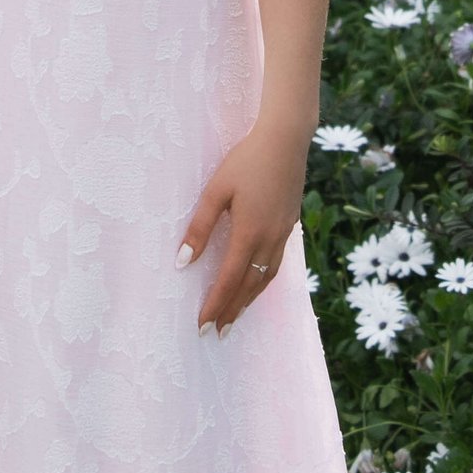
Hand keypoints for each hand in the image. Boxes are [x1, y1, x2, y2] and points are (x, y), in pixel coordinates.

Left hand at [176, 123, 304, 333]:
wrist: (286, 140)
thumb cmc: (246, 161)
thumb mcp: (216, 190)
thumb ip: (199, 226)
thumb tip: (183, 261)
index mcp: (250, 232)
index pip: (229, 280)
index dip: (215, 305)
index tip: (202, 326)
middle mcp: (270, 239)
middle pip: (248, 286)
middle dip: (231, 311)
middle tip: (216, 332)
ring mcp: (283, 234)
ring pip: (265, 278)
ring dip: (249, 300)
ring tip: (234, 317)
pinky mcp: (289, 225)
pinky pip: (275, 264)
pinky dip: (263, 281)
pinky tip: (255, 284)